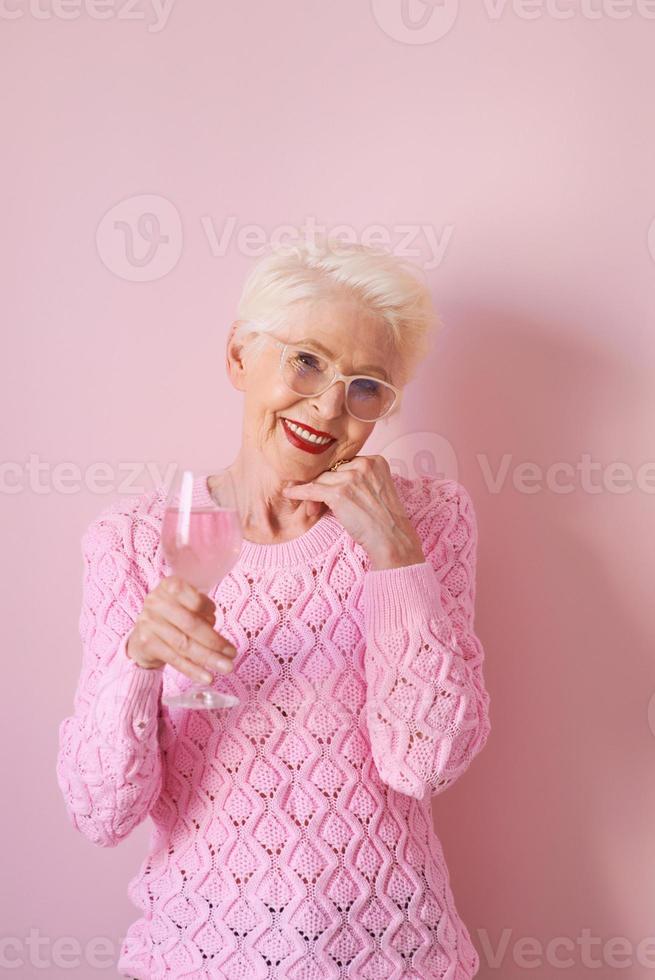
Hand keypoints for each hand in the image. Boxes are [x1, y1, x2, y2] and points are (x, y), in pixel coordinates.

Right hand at [125, 576, 236, 682]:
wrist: (142, 634)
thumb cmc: (173, 616)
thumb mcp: (185, 604)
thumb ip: (202, 611)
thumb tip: (220, 637)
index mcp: (168, 586)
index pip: (190, 595)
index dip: (205, 606)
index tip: (216, 617)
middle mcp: (156, 602)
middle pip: (190, 624)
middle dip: (215, 641)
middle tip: (233, 653)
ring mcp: (149, 623)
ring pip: (184, 644)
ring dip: (209, 658)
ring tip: (227, 667)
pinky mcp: (147, 643)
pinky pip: (175, 659)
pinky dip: (193, 670)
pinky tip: (208, 677)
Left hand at [282, 455, 424, 569]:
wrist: (392, 539)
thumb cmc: (385, 520)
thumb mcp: (378, 489)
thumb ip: (360, 479)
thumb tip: (330, 478)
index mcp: (376, 460)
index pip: (346, 464)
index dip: (336, 479)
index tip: (332, 492)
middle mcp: (364, 464)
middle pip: (332, 470)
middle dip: (324, 486)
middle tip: (319, 504)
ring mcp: (351, 477)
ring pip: (321, 480)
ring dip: (314, 495)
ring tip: (311, 510)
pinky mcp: (339, 493)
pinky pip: (312, 490)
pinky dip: (299, 492)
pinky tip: (289, 493)